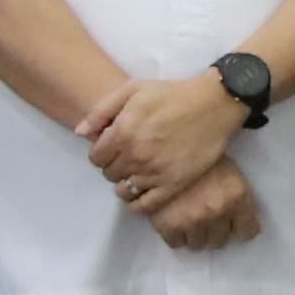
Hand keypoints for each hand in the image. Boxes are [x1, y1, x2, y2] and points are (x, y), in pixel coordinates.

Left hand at [81, 72, 249, 212]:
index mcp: (123, 132)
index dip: (102, 153)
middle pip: (109, 174)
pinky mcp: (173, 184)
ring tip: (136, 173)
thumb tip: (80, 133)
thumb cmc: (172, 94)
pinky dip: (138, 204)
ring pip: (124, 190)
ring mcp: (154, 172)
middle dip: (114, 166)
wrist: (214, 104)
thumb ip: (102, 110)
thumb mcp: (134, 89)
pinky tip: (141, 194)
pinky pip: (146, 205)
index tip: (113, 148)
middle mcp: (135, 155)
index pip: (96, 157)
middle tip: (127, 158)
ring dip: (125, 183)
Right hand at [143, 154, 263, 249]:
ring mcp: (193, 220)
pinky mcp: (168, 224)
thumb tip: (236, 216)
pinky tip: (174, 222)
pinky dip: (175, 235)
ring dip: (195, 235)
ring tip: (189, 220)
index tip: (235, 226)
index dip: (241, 228)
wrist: (168, 142)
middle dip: (215, 232)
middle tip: (207, 220)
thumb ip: (235, 195)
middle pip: (220, 241)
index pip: (248, 231)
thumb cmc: (202, 152)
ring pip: (198, 245)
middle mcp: (218, 212)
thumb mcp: (228, 169)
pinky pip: (175, 243)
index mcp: (237, 197)